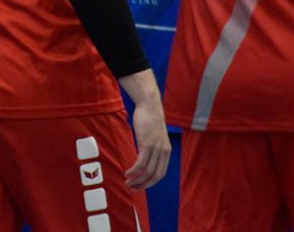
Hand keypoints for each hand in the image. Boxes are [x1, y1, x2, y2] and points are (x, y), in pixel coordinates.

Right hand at [121, 71, 170, 189]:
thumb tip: (143, 157)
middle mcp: (163, 152)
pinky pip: (141, 163)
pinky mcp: (147, 144)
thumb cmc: (149, 119)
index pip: (160, 174)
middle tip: (132, 188)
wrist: (150, 105)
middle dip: (143, 185)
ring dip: (137, 180)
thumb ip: (152, 147)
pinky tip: (127, 173)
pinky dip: (134, 171)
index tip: (140, 186)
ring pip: (147, 171)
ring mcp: (156, 149)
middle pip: (155, 176)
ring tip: (128, 182)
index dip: (150, 183)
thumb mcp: (154, 136)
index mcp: (166, 151)